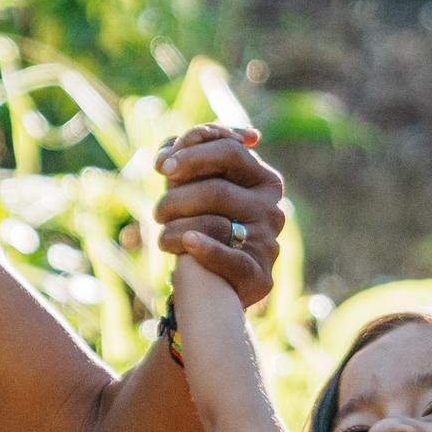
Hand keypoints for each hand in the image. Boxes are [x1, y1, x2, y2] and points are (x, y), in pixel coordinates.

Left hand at [151, 122, 286, 305]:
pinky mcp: (259, 276)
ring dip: (175, 228)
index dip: (192, 153)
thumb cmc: (204, 224)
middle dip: (177, 197)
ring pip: (214, 224)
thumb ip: (186, 157)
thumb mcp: (197, 185)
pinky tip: (187, 243)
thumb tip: (170, 146)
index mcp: (265, 180)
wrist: (216, 285)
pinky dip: (203, 249)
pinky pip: (228, 258)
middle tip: (158, 211)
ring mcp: (268, 243)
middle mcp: (272, 209)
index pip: (230, 151)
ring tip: (162, 236)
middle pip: (217, 189)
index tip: (161, 166)